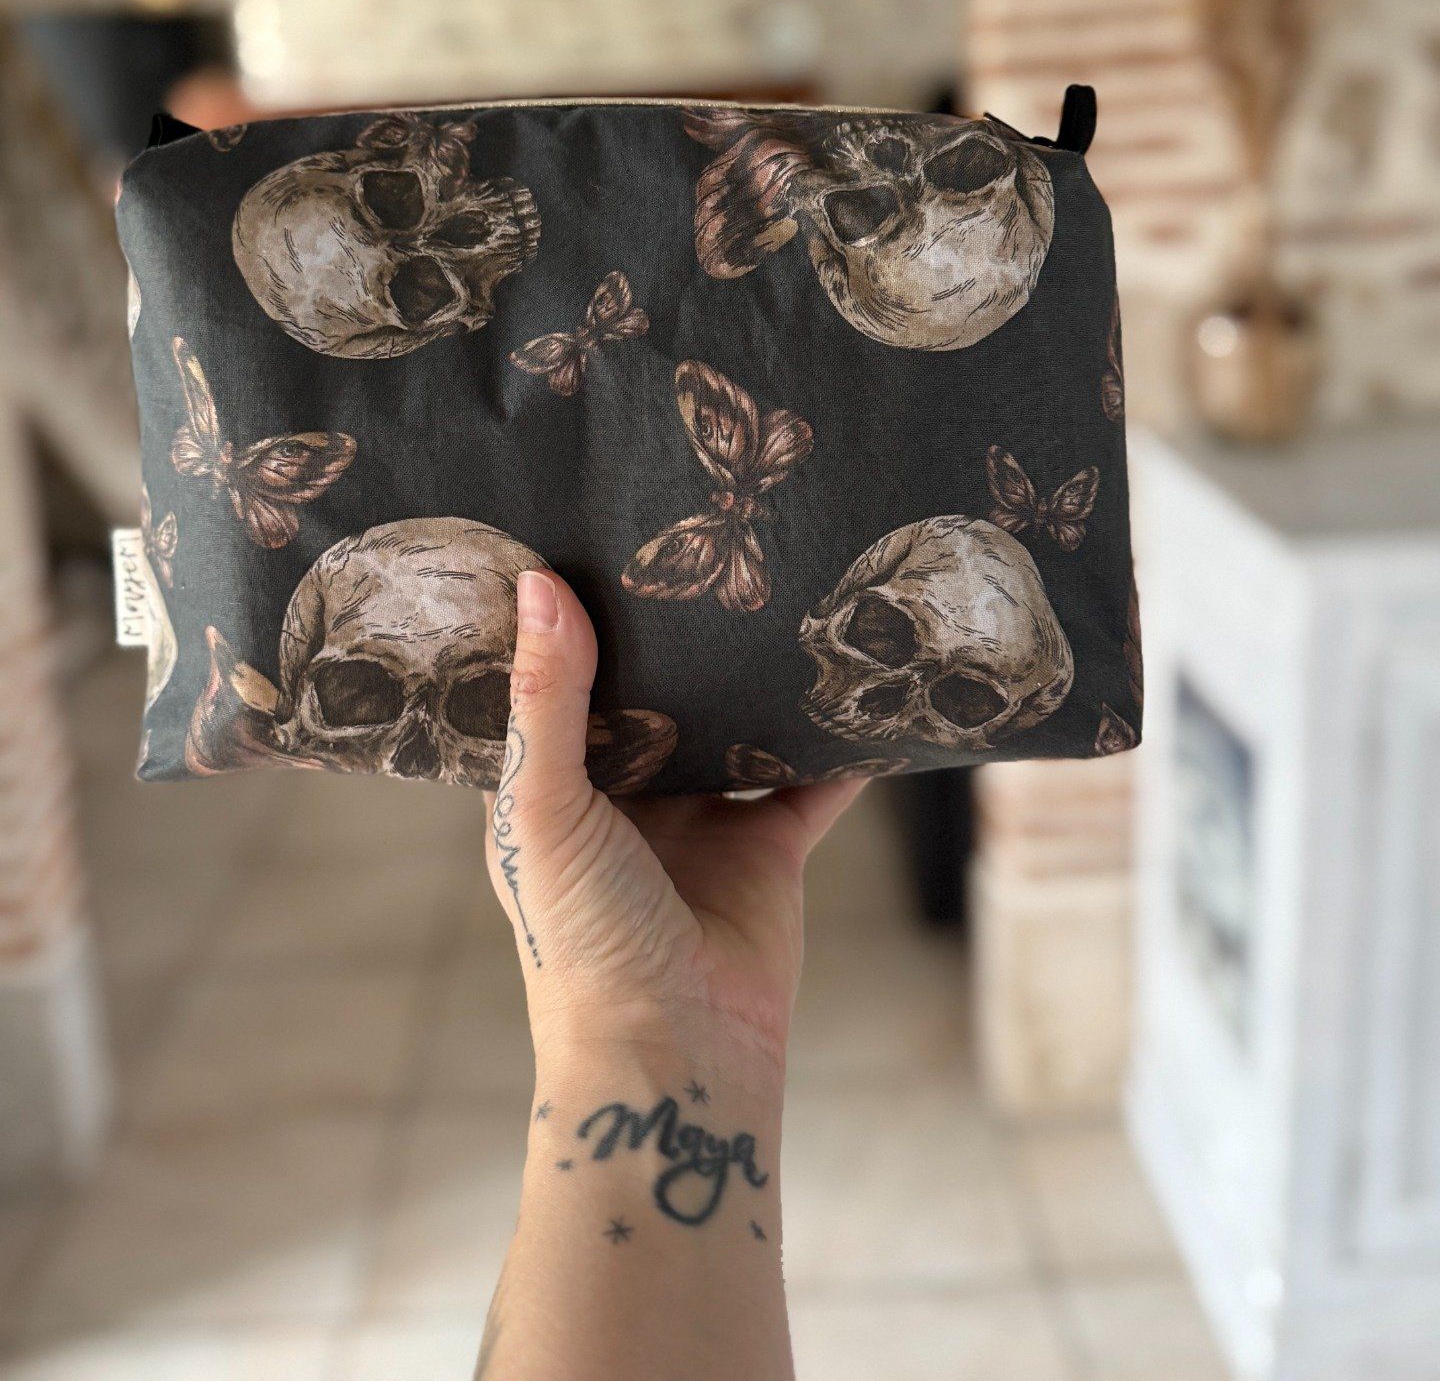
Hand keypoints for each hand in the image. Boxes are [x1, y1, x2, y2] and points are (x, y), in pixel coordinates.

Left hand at [484, 569, 862, 1079]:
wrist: (676, 1053)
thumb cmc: (584, 940)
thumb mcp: (546, 809)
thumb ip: (547, 700)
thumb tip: (538, 584)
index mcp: (549, 790)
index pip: (550, 687)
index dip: (560, 626)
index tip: (578, 539)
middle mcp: (623, 799)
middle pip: (650, 697)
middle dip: (668, 639)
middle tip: (695, 539)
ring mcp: (700, 822)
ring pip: (731, 727)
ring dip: (750, 678)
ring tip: (775, 587)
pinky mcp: (769, 845)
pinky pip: (809, 777)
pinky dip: (834, 738)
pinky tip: (852, 676)